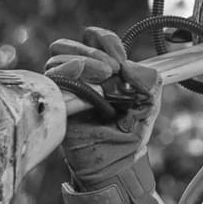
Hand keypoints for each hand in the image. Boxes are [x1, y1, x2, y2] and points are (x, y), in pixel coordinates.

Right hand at [45, 25, 162, 203]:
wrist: (119, 164)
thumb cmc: (131, 134)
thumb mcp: (150, 102)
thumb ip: (148, 78)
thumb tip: (129, 65)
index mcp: (99, 69)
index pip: (91, 39)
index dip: (104, 41)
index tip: (120, 58)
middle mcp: (78, 77)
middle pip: (67, 46)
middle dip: (91, 52)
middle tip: (111, 69)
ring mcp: (64, 92)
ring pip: (56, 61)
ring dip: (81, 62)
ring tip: (103, 77)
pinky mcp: (56, 107)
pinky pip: (52, 84)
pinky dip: (67, 76)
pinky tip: (87, 87)